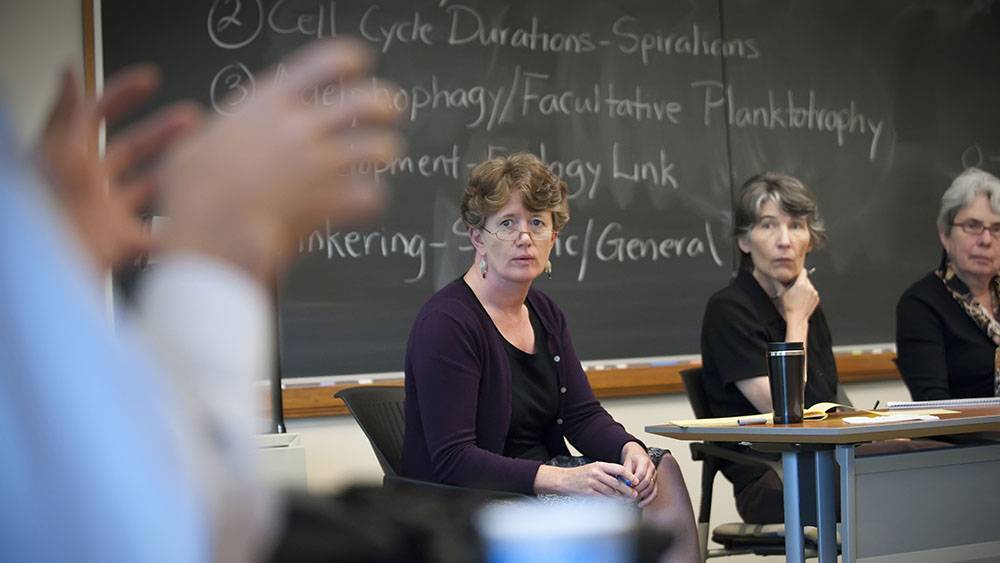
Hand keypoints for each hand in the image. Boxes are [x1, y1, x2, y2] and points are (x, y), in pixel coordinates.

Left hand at [36, 65, 200, 271]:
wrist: (52, 267)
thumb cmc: (45, 209)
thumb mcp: (60, 152)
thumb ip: (68, 112)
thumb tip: (69, 71)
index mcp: (71, 156)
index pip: (97, 115)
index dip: (124, 94)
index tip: (151, 80)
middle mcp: (90, 182)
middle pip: (131, 149)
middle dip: (163, 131)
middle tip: (191, 118)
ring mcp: (107, 212)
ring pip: (147, 187)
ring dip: (174, 175)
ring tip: (200, 161)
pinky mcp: (120, 242)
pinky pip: (155, 236)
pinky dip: (176, 232)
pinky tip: (197, 221)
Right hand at [158, 39, 402, 281]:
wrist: (209, 233)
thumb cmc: (193, 194)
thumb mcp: (195, 145)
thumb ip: (219, 133)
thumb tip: (209, 130)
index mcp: (269, 103)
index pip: (328, 61)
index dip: (353, 62)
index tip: (361, 68)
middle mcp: (301, 128)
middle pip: (367, 100)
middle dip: (387, 105)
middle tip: (389, 113)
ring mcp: (321, 165)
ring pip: (380, 147)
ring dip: (386, 152)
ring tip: (383, 157)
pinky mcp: (333, 201)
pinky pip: (374, 194)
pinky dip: (374, 198)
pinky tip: (364, 201)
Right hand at [534, 462, 636, 499]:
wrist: (563, 480)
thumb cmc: (580, 475)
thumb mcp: (593, 468)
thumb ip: (606, 473)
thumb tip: (623, 481)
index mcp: (599, 465)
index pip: (619, 469)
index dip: (629, 475)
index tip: (636, 481)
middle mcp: (596, 472)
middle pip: (617, 483)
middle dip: (627, 490)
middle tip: (634, 495)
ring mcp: (592, 483)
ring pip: (611, 492)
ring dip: (620, 498)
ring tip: (626, 501)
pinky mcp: (588, 492)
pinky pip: (603, 498)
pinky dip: (610, 501)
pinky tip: (615, 504)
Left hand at [621, 441, 658, 507]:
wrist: (638, 455)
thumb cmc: (631, 459)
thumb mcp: (626, 462)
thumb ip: (626, 473)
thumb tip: (625, 484)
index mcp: (644, 461)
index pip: (641, 474)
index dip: (634, 482)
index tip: (627, 488)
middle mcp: (652, 468)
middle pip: (647, 482)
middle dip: (637, 490)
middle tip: (628, 496)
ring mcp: (655, 475)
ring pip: (651, 488)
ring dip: (642, 496)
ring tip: (632, 500)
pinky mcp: (655, 482)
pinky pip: (654, 492)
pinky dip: (648, 499)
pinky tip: (640, 504)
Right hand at [775, 268, 819, 326]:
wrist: (797, 318)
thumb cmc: (790, 307)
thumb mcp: (782, 294)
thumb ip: (778, 283)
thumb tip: (773, 278)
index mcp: (801, 284)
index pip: (803, 271)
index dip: (799, 272)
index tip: (796, 274)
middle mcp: (809, 287)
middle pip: (806, 279)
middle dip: (801, 281)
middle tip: (794, 287)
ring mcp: (814, 293)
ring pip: (810, 286)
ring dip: (805, 288)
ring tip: (798, 295)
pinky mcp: (817, 298)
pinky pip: (813, 292)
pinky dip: (809, 294)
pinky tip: (802, 299)